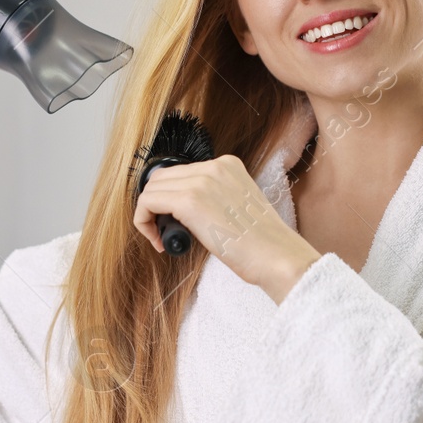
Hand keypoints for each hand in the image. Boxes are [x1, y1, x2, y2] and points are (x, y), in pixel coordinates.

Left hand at [132, 154, 321, 302]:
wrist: (277, 257)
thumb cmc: (262, 244)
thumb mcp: (239, 206)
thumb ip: (214, 198)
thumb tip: (184, 209)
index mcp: (228, 165)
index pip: (181, 173)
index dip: (170, 199)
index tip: (176, 223)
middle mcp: (214, 166)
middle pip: (161, 177)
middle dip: (155, 205)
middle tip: (164, 231)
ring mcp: (202, 181)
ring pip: (151, 189)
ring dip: (149, 215)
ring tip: (163, 239)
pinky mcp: (190, 201)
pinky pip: (147, 203)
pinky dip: (144, 223)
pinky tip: (160, 242)